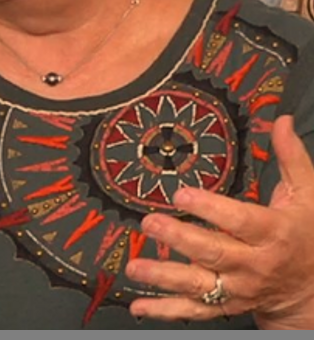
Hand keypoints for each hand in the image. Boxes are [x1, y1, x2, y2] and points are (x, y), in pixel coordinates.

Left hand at [126, 116, 313, 328]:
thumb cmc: (306, 233)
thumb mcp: (306, 195)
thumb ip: (291, 157)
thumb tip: (281, 120)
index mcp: (274, 233)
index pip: (241, 221)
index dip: (211, 208)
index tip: (182, 194)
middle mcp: (255, 264)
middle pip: (214, 252)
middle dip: (180, 238)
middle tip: (149, 222)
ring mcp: (239, 288)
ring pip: (199, 285)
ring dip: (164, 277)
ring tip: (134, 267)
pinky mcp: (226, 305)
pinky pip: (193, 311)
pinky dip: (165, 310)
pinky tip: (137, 306)